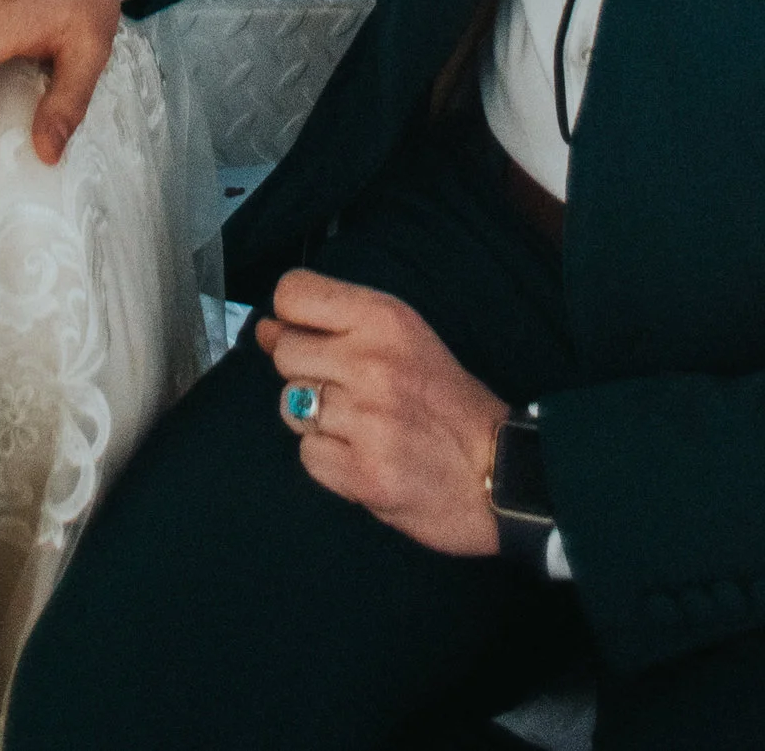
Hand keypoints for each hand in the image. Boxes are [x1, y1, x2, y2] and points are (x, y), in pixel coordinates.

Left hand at [257, 273, 509, 555]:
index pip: (293, 293)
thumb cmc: (446, 400)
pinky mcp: (362, 473)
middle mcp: (371, 361)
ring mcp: (366, 419)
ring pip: (291, 405)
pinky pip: (307, 455)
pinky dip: (329, 460)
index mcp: (384, 318)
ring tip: (360, 424)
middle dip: (306, 372)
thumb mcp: (403, 338)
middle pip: (285, 352)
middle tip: (348, 390)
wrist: (498, 471)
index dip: (290, 316)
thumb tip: (266, 329)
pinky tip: (363, 455)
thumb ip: (335, 326)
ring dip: (317, 419)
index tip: (309, 333)